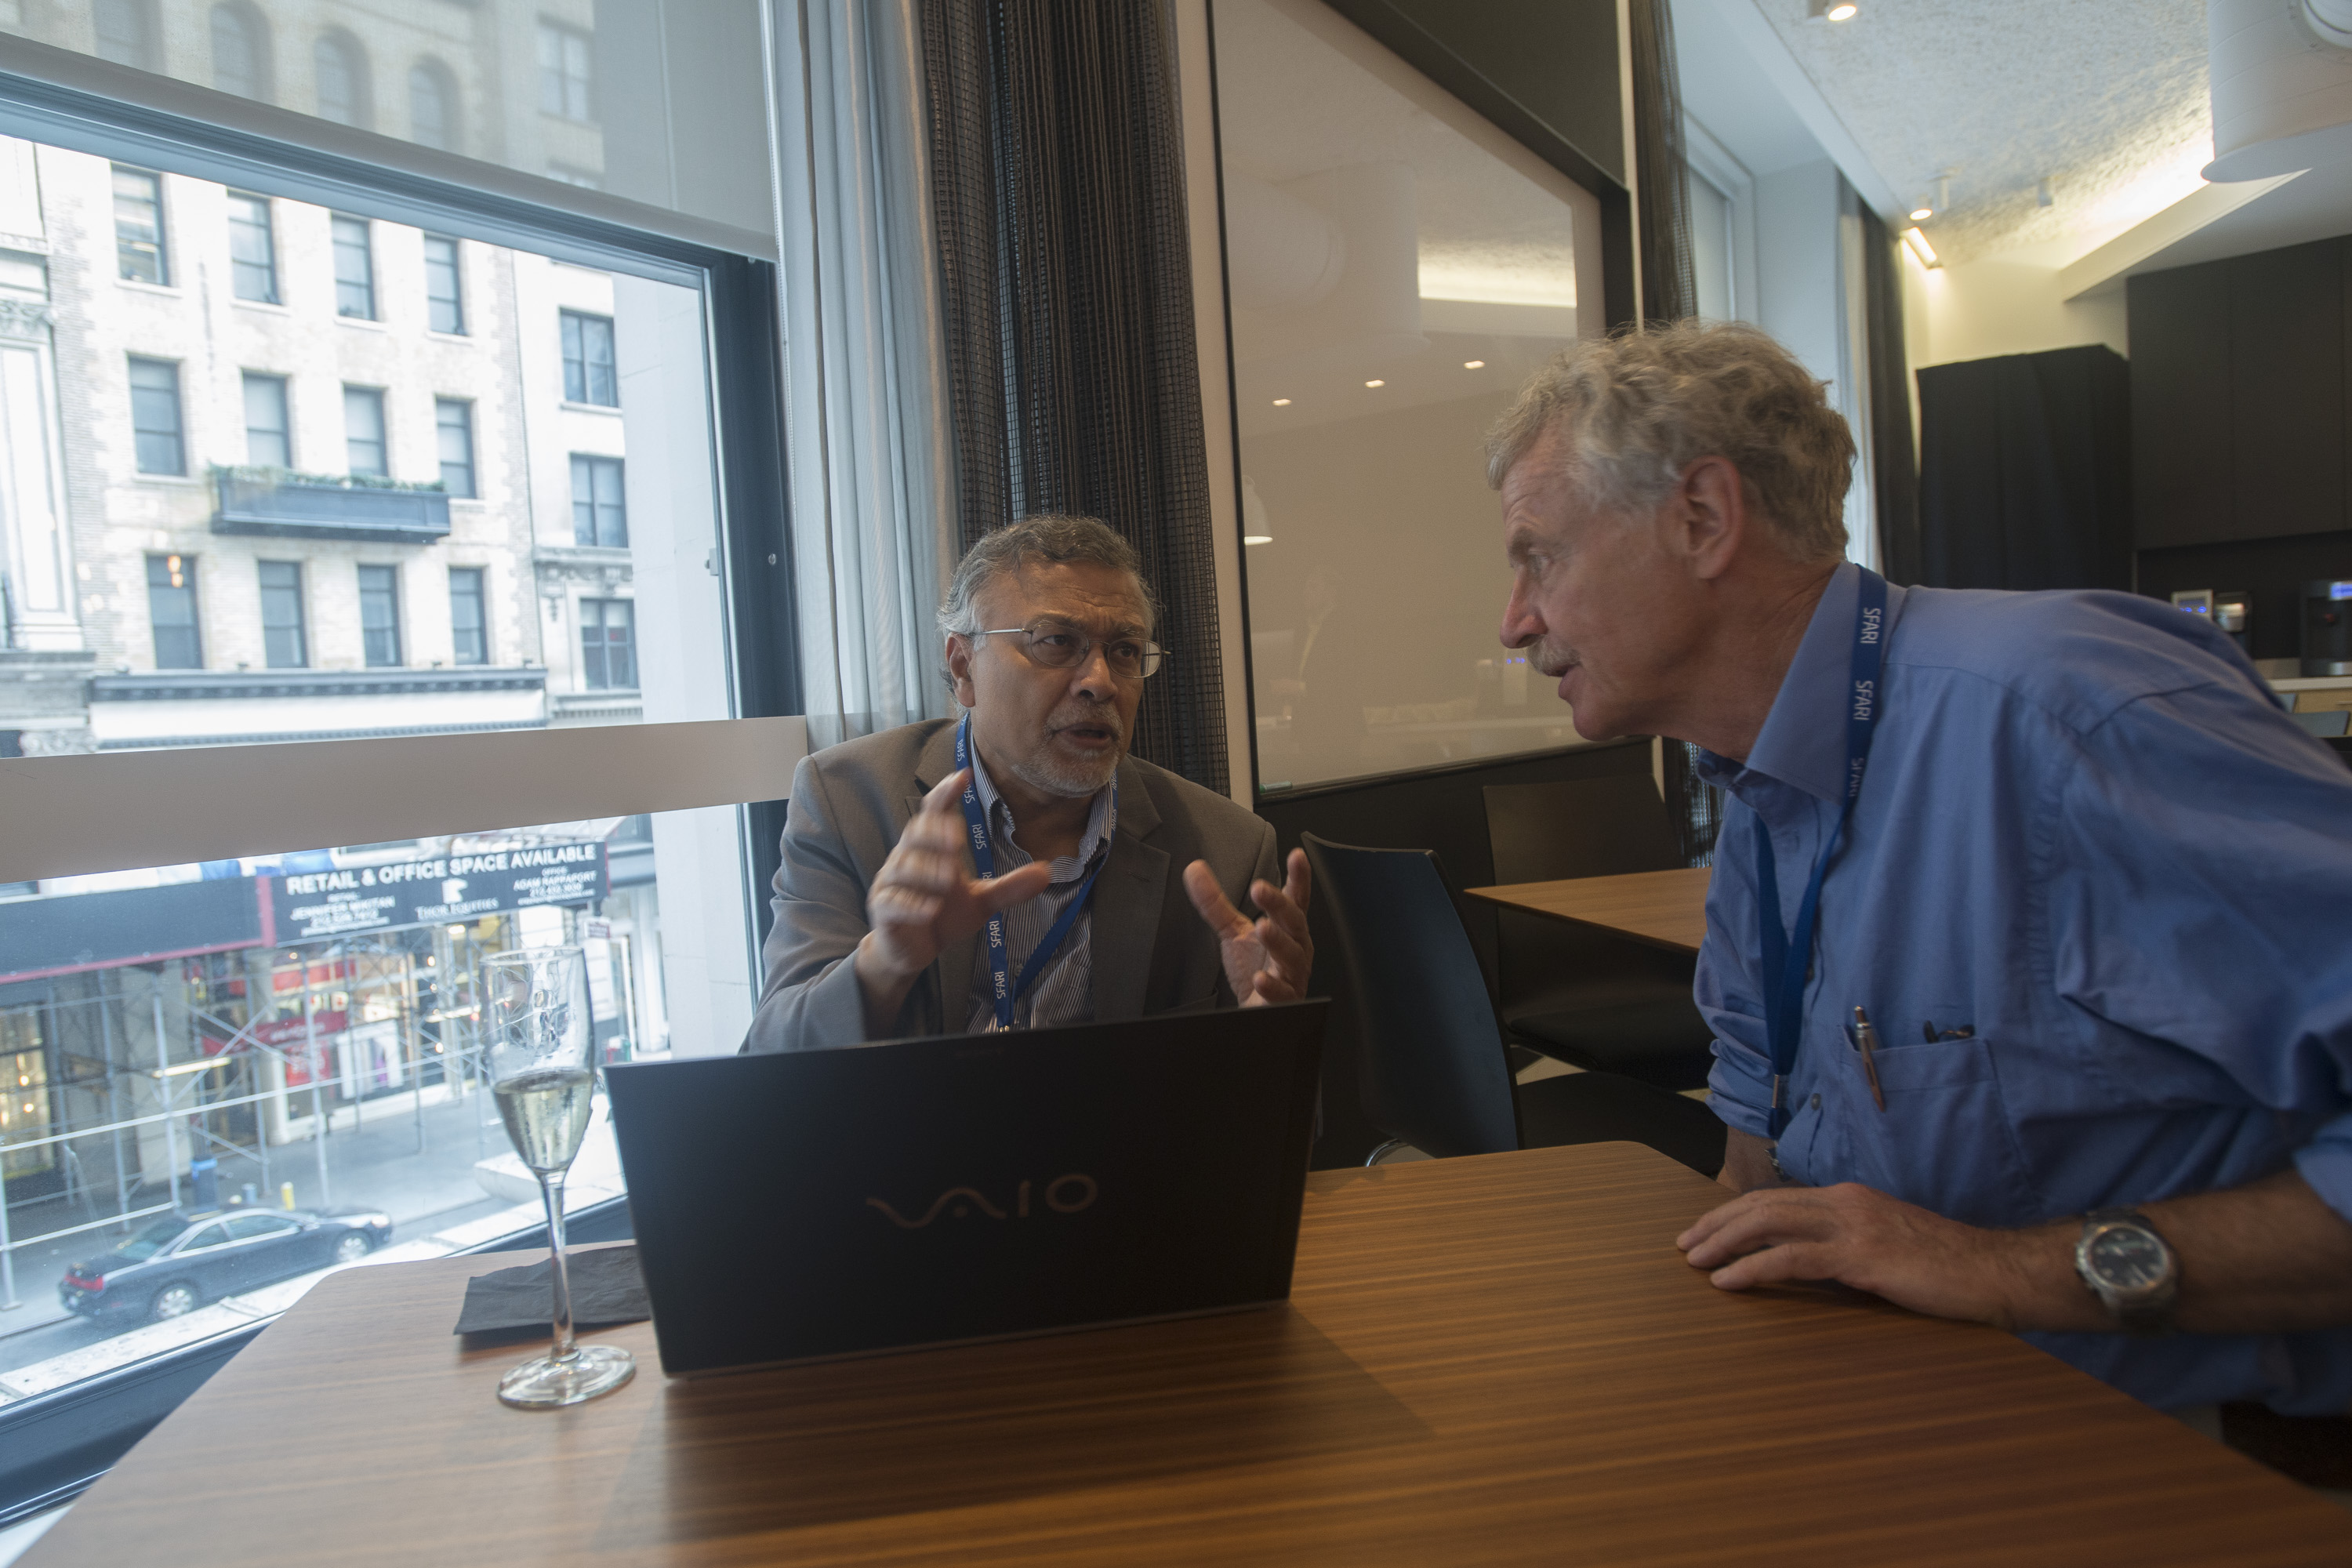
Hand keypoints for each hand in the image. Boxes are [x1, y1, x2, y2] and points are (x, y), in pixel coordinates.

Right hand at [855, 770, 1051, 1013]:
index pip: (935, 812)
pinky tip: (930, 909)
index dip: (947, 793)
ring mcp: (891, 885)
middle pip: (915, 833)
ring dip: (926, 872)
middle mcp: (907, 860)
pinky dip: (911, 904)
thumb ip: (1009, 887)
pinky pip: (893, 902)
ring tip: (948, 880)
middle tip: (957, 842)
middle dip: (935, 834)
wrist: (910, 952)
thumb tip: (1047, 872)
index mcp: (930, 850)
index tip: (965, 775)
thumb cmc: (942, 916)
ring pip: (903, 868)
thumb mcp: (981, 903)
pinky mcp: (883, 912)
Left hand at [1183, 848, 1312, 1006]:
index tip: (1296, 855)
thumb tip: (1194, 869)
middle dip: (1280, 905)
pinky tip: (1260, 978)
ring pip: (1292, 956)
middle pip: (1294, 922)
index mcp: (1286, 928)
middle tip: (1260, 890)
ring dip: (1279, 941)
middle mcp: (1295, 948)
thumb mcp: (1232, 931)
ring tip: (1263, 927)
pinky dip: (1271, 986)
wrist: (1258, 1009)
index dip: (1299, 877)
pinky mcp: (1284, 1001)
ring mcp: (1291, 975)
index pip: (1295, 899)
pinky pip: (1282, 994)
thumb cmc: (1254, 968)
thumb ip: (1215, 902)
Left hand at [1675, 1182, 2040, 1328]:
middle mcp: (1844, 1202)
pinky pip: (1791, 1259)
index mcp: (1849, 1198)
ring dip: (1724, 1242)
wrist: (1995, 1271)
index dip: (1736, 1213)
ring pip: (1768, 1223)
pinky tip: (1727, 1280)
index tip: (1707, 1230)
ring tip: (1695, 1261)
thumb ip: (1848, 1250)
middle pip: (1763, 1204)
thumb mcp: (1888, 1250)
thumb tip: (1809, 1267)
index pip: (1778, 1198)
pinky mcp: (1860, 1257)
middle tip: (1686, 1244)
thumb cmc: (1948, 1268)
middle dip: (1718, 1223)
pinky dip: (1753, 1267)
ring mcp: (1851, 1226)